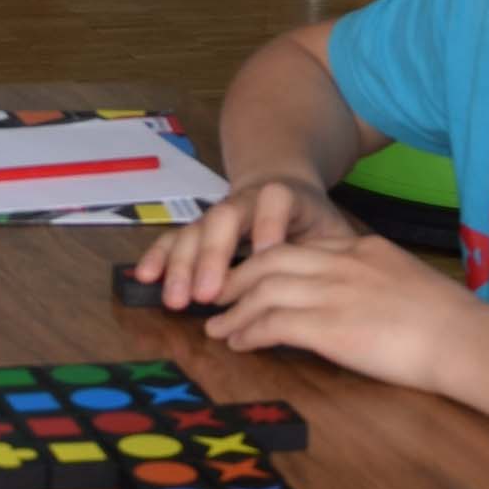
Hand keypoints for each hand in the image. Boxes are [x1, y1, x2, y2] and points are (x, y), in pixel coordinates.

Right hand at [138, 173, 361, 309]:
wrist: (284, 189)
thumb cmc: (313, 223)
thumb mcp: (332, 230)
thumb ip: (334, 249)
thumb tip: (343, 282)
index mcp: (285, 198)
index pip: (275, 202)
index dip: (269, 225)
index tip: (266, 253)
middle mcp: (244, 201)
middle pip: (224, 217)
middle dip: (213, 255)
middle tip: (208, 293)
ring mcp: (217, 215)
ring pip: (194, 230)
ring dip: (182, 265)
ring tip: (176, 299)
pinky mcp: (198, 229)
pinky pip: (174, 238)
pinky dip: (159, 257)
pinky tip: (145, 278)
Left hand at [197, 228, 471, 389]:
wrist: (463, 339)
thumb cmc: (451, 322)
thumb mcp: (407, 282)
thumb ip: (377, 281)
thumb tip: (360, 300)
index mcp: (363, 249)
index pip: (303, 247)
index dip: (268, 261)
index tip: (251, 276)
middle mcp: (342, 263)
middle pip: (271, 260)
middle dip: (237, 277)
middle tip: (217, 295)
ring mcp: (333, 292)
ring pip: (264, 290)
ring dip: (234, 310)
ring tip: (217, 327)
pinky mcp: (328, 327)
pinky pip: (272, 324)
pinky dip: (248, 333)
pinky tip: (239, 344)